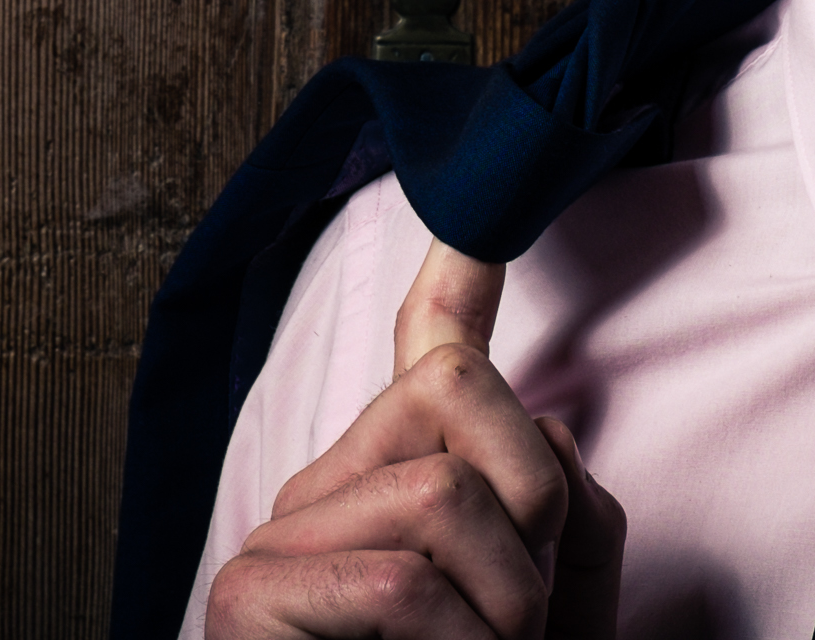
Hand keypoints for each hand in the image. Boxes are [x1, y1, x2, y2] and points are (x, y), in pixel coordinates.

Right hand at [202, 238, 626, 637]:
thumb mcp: (558, 607)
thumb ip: (566, 513)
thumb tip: (546, 427)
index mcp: (392, 484)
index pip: (426, 359)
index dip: (458, 276)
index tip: (476, 215)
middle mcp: (324, 493)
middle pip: (458, 385)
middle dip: (533, 504)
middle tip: (521, 623)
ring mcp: (277, 539)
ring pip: (444, 494)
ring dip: (508, 608)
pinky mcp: (248, 596)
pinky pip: (401, 581)